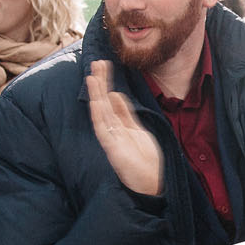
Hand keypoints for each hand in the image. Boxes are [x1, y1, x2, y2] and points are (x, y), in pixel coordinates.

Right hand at [87, 61, 162, 195]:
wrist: (151, 182)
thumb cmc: (145, 159)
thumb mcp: (137, 129)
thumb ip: (125, 113)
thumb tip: (114, 94)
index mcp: (119, 125)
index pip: (110, 100)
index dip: (107, 83)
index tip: (104, 66)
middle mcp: (112, 130)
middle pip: (104, 102)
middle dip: (101, 83)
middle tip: (97, 62)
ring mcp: (111, 139)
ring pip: (101, 112)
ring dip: (96, 94)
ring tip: (92, 76)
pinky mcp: (112, 148)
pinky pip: (103, 129)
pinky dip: (98, 114)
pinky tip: (96, 101)